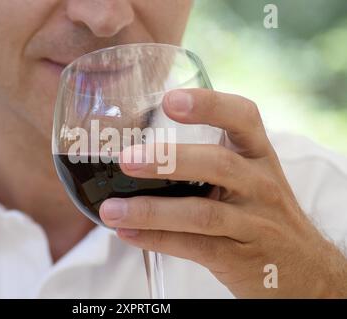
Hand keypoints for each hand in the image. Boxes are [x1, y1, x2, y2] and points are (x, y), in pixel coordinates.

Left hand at [99, 88, 346, 297]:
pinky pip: (195, 247)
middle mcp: (260, 184)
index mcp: (258, 156)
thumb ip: (209, 162)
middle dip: (168, 160)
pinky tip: (128, 234)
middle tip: (127, 159)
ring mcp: (253, 223)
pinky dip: (157, 240)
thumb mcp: (250, 178)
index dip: (208, 105)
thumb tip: (140, 156)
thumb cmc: (261, 213)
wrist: (303, 268)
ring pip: (201, 213)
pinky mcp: (240, 257)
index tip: (170, 101)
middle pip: (218, 164)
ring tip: (111, 210)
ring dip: (151, 210)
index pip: (243, 117)